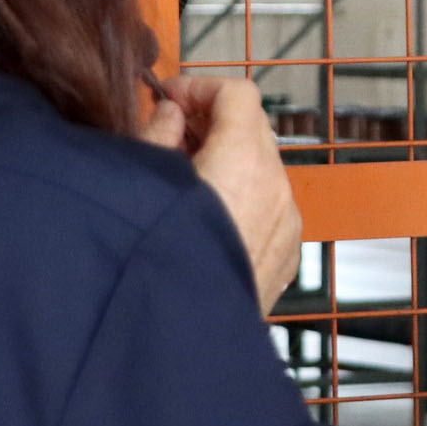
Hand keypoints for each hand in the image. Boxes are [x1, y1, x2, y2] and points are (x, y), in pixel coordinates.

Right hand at [151, 74, 302, 283]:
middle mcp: (276, 189)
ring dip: (227, 162)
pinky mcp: (286, 257)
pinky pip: (268, 209)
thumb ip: (157, 135)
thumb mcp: (140, 180)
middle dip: (211, 123)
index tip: (167, 100)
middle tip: (168, 134)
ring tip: (182, 181)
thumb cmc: (155, 258)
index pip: (238, 95)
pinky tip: (204, 220)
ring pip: (262, 171)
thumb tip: (170, 118)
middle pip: (253, 129)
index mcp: (244, 161)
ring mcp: (287, 225)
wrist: (180, 337)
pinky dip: (242, 199)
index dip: (199, 88)